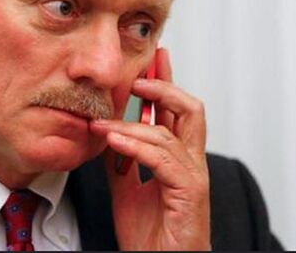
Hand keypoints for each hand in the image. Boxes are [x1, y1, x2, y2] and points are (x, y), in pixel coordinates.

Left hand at [89, 47, 210, 250]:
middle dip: (164, 86)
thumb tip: (107, 132)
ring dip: (132, 123)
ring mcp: (193, 176)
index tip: (152, 60)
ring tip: (103, 121)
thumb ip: (122, 159)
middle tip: (140, 75)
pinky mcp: (189, 193)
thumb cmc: (149, 235)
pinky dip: (135, 146)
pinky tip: (113, 140)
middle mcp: (191, 163)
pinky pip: (162, 159)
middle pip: (190, 110)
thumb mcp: (126, 188)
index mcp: (179, 159)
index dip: (165, 83)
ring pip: (171, 131)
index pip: (176, 112)